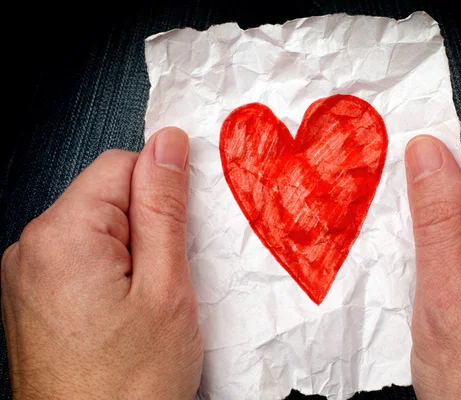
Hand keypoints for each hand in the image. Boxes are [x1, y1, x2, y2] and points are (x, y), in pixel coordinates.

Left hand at [1, 128, 201, 398]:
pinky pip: (83, 259)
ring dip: (133, 253)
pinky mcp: (34, 297)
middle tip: (167, 279)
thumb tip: (168, 145)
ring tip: (148, 304)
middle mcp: (31, 248)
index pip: (122, 163)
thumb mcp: (167, 287)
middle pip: (107, 196)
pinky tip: (127, 314)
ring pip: (99, 229)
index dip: (162, 190)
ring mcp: (27, 275)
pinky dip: (113, 273)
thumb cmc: (129, 386)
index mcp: (62, 235)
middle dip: (147, 225)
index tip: (181, 229)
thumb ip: (164, 207)